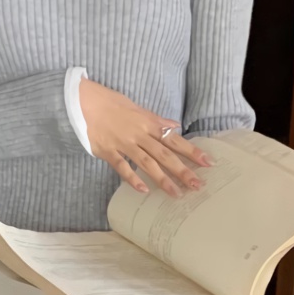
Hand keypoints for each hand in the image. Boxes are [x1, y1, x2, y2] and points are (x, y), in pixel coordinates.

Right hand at [79, 79, 212, 196]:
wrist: (85, 101)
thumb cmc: (112, 103)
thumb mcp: (138, 108)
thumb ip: (157, 120)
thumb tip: (174, 125)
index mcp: (148, 123)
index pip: (174, 140)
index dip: (191, 151)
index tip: (208, 163)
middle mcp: (139, 134)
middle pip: (165, 154)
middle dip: (182, 170)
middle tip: (198, 185)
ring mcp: (124, 144)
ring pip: (147, 163)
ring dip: (162, 179)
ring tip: (176, 193)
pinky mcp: (108, 151)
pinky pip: (122, 167)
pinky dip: (132, 178)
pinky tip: (143, 190)